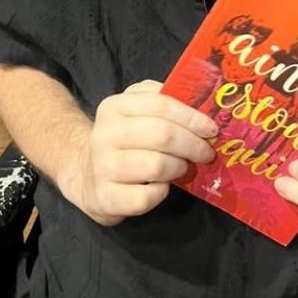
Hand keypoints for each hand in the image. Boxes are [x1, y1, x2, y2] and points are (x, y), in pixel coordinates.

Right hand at [61, 80, 217, 225]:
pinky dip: (162, 193)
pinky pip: (146, 197)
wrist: (85, 173)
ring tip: (181, 167)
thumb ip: (162, 100)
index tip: (211, 129)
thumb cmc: (123, 138)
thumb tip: (202, 106)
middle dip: (193, 145)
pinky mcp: (104, 197)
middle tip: (206, 153)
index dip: (191, 117)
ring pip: (157, 166)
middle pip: (162, 135)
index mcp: (114, 107)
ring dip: (179, 168)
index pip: (161, 104)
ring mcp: (102, 167)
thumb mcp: (135, 109)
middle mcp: (104, 134)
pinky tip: (161, 187)